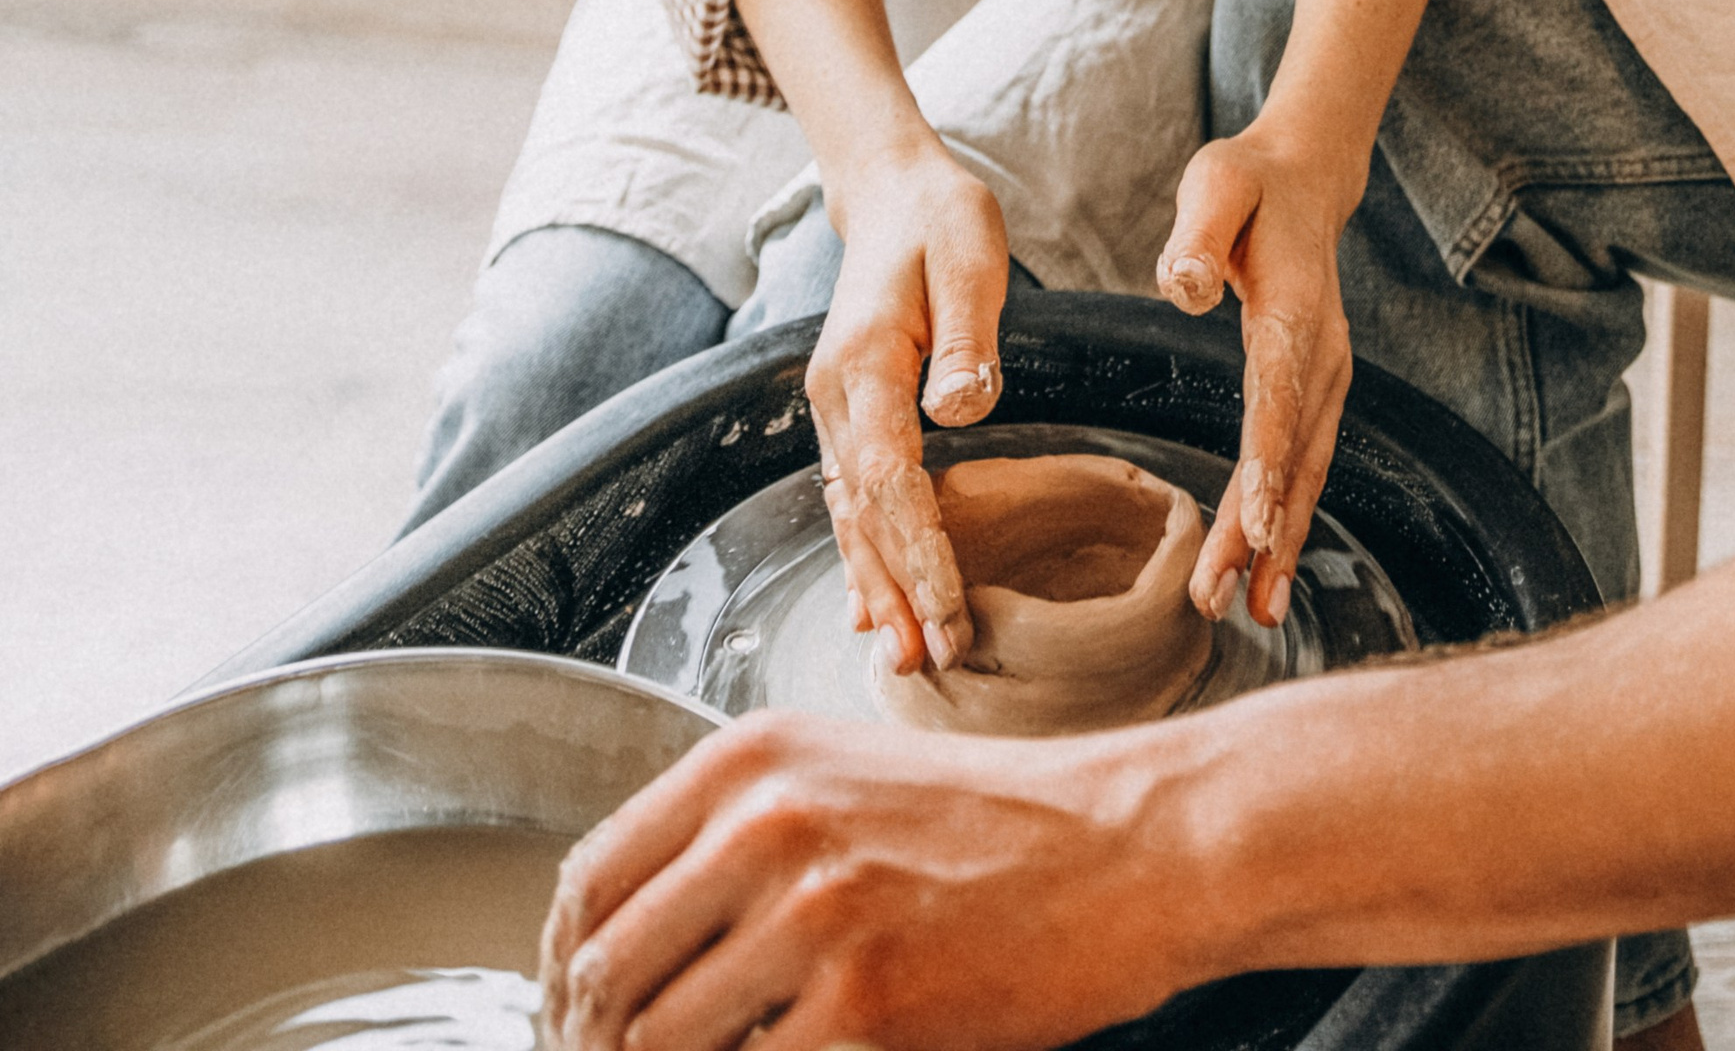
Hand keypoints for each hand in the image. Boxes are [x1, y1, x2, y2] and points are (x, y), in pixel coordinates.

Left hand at [540, 713, 1186, 1050]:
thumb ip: (735, 834)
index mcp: (752, 761)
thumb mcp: (844, 780)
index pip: (588, 880)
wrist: (1124, 847)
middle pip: (605, 972)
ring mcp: (814, 914)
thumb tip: (629, 936)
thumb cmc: (995, 822)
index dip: (560, 969)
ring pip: (656, 1042)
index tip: (570, 1013)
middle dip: (593, 1042)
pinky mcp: (862, 1004)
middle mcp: (767, 824)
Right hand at [804, 133, 1010, 677]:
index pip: (891, 478)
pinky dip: (863, 555)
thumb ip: (968, 336)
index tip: (951, 608)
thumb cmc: (941, 217)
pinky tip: (873, 605)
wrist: (894, 188)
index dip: (919, 550)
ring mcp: (835, 408)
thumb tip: (963, 411)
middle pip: (863, 514)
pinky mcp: (850, 413)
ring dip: (876, 587)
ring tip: (905, 658)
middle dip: (897, 592)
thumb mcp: (969, 255)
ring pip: (851, 516)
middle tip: (933, 663)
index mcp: (863, 364)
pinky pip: (853, 497)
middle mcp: (835, 397)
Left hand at [1156, 122, 1356, 627]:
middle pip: (1294, 451)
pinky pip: (1305, 464)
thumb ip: (1197, 231)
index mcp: (1296, 306)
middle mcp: (1324, 352)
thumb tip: (1180, 288)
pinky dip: (1290, 522)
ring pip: (1306, 470)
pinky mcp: (1317, 391)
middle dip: (1263, 531)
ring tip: (1248, 612)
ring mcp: (1328, 376)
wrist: (1306, 176)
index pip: (1281, 391)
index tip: (1258, 524)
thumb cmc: (1247, 181)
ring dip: (1280, 543)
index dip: (1270, 458)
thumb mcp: (1216, 182)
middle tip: (1220, 599)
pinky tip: (1268, 577)